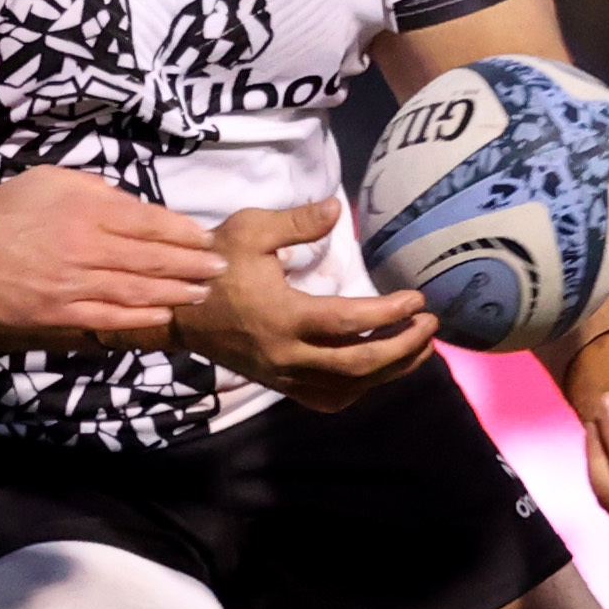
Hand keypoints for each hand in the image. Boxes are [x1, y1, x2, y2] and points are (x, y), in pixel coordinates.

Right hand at [0, 165, 224, 338]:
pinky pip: (107, 319)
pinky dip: (139, 318)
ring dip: (174, 293)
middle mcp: (84, 248)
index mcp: (86, 210)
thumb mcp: (55, 180)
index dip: (184, 234)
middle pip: (150, 260)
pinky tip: (163, 315)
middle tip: (220, 270)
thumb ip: (99, 192)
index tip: (208, 240)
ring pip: (135, 292)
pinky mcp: (57, 314)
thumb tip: (137, 208)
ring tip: (201, 293)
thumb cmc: (8, 207)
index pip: (149, 223)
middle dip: (191, 265)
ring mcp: (71, 285)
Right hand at [176, 203, 433, 408]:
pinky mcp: (281, 386)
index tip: (418, 299)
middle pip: (359, 364)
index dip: (389, 313)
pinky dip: (361, 390)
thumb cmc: (215, 265)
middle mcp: (288, 355)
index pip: (348, 322)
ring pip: (350, 388)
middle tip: (430, 324)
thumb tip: (337, 209)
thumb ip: (297, 222)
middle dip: (403, 347)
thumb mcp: (250, 230)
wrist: (178, 311)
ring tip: (420, 348)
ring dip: (392, 371)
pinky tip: (380, 371)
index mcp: (283, 316)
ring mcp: (285, 377)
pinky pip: (329, 399)